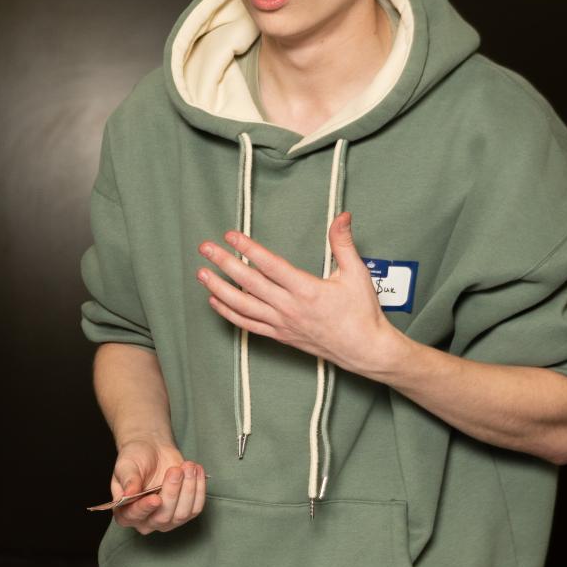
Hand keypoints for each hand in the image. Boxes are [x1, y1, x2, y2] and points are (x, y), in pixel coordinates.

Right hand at [110, 438, 205, 534]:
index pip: (134, 516)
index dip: (145, 508)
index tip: (156, 498)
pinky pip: (196, 508)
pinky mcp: (184, 512)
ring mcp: (167, 519)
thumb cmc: (136, 458)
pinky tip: (196, 471)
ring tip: (188, 466)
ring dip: (188, 489)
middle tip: (175, 470)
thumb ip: (127, 481)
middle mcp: (145, 520)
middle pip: (162, 518)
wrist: (153, 450)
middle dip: (172, 493)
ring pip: (181, 515)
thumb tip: (127, 495)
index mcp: (125, 512)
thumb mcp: (126, 465)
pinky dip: (199, 488)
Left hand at [196, 213, 407, 377]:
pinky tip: (216, 301)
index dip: (248, 249)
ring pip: (242, 306)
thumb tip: (342, 216)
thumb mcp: (357, 273)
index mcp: (307, 290)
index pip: (269, 265)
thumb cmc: (362, 312)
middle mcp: (289, 308)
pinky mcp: (280, 336)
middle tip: (205, 248)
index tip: (231, 235)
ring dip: (219, 289)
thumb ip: (343, 243)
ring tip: (201, 273)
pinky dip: (229, 313)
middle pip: (248, 283)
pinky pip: (248, 325)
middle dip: (223, 263)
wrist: (364, 349)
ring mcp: (282, 324)